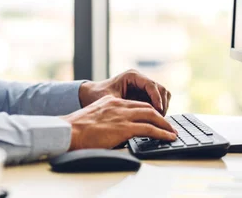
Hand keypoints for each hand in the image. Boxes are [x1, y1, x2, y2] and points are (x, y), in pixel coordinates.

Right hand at [61, 95, 176, 150]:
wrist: (69, 131)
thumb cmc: (76, 129)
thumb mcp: (93, 118)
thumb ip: (105, 120)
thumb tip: (110, 131)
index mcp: (111, 103)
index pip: (135, 104)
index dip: (147, 111)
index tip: (154, 118)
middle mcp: (119, 106)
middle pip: (146, 107)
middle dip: (160, 116)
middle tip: (168, 125)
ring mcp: (123, 116)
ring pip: (152, 116)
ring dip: (165, 125)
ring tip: (172, 132)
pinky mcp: (125, 128)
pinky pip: (150, 129)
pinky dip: (162, 133)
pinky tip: (168, 137)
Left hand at [79, 69, 170, 114]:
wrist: (90, 94)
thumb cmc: (98, 95)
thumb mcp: (111, 100)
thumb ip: (124, 106)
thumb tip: (138, 116)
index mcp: (132, 76)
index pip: (151, 85)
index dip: (157, 98)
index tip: (158, 111)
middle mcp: (140, 79)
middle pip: (161, 89)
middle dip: (162, 104)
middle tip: (159, 119)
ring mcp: (143, 86)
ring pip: (162, 95)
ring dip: (162, 107)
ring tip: (157, 120)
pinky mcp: (144, 94)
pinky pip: (157, 101)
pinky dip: (158, 109)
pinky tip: (152, 119)